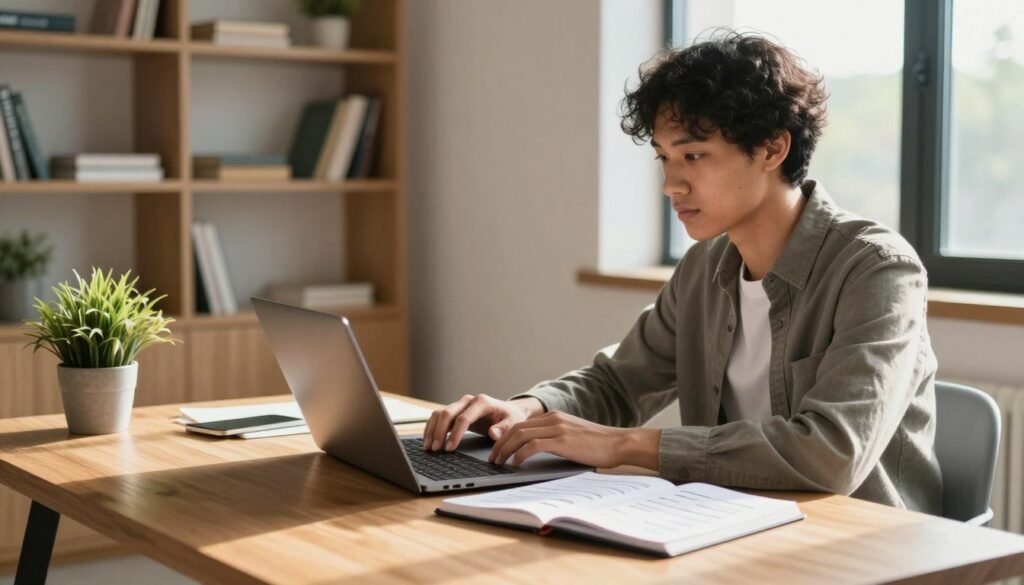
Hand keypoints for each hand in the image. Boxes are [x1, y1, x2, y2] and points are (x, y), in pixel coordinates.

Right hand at [423, 394, 542, 451]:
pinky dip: (432, 428)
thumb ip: (504, 428)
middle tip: (435, 449)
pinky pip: (439, 417)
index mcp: (482, 402)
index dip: (455, 434)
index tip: (449, 449)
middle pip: (447, 413)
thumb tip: (493, 433)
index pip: (464, 418)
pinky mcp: (455, 411)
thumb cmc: (511, 417)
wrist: (508, 411)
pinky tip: (429, 441)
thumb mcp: (513, 423)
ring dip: (432, 430)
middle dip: (439, 432)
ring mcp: (460, 404)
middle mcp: (468, 401)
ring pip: (439, 414)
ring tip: (429, 448)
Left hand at [489, 411, 661, 469]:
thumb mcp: (573, 437)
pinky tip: (515, 464)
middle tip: (492, 458)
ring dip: (505, 449)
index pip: (521, 424)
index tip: (498, 450)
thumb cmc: (599, 445)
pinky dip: (520, 454)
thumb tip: (537, 452)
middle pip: (516, 428)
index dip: (505, 437)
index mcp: (554, 417)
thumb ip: (556, 439)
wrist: (619, 443)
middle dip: (500, 444)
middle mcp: (553, 419)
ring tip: (498, 462)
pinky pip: (533, 445)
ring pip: (520, 435)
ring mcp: (558, 428)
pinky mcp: (562, 441)